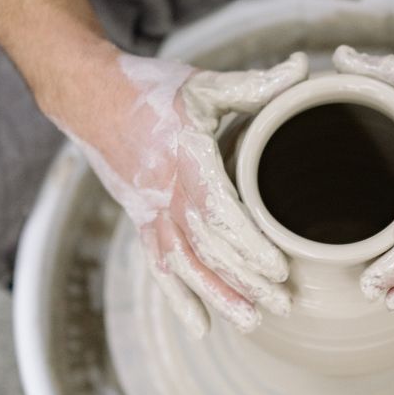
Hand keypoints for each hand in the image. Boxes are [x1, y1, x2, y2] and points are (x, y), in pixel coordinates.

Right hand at [59, 50, 308, 337]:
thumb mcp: (204, 83)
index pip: (220, 212)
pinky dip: (181, 298)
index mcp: (185, 160)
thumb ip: (255, 83)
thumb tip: (303, 66)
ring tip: (253, 323)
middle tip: (286, 305)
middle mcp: (165, 195)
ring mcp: (150, 213)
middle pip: (209, 248)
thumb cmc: (153, 90)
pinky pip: (161, 267)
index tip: (280, 270)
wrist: (90, 98)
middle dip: (247, 281)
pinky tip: (203, 327)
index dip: (249, 245)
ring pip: (186, 266)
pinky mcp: (142, 222)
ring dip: (219, 297)